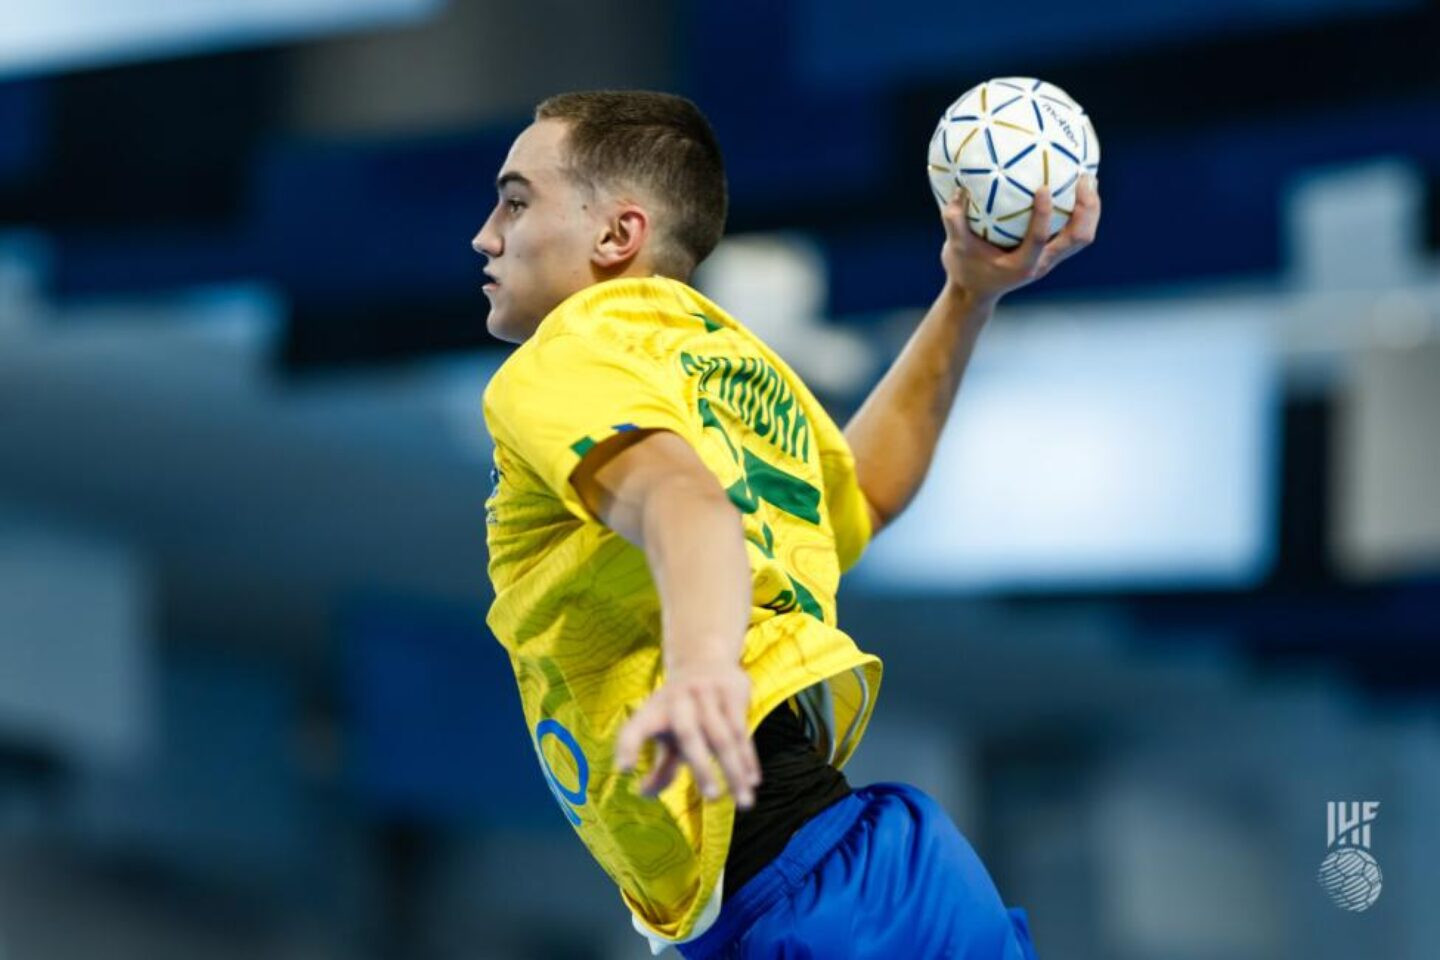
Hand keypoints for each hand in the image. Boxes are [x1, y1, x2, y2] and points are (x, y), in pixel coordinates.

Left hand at [615, 659, 760, 808]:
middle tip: (712, 799)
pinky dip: (748, 758)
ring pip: (724, 737)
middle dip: (703, 768)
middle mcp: (677, 699)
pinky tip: (753, 780)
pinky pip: (742, 730)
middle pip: (689, 735)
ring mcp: (706, 692)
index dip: (627, 746)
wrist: (703, 660)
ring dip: (735, 771)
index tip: (624, 770)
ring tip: (744, 802)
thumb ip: (660, 767)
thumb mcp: (666, 736)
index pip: (635, 728)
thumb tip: (643, 794)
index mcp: (653, 711)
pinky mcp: (732, 690)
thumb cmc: (679, 712)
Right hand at [941, 174, 1100, 304]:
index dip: (1044, 214)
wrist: (976, 292)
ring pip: (1083, 235)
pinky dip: (1080, 211)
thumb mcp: (955, 248)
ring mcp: (1050, 259)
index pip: (1039, 239)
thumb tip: (959, 190)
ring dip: (1090, 209)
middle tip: (1084, 179)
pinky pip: (1075, 231)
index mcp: (1020, 265)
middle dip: (1087, 208)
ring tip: (1086, 179)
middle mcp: (1042, 263)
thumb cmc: (965, 269)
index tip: (1044, 188)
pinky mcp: (1052, 252)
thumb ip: (955, 222)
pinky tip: (1074, 187)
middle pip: (1078, 238)